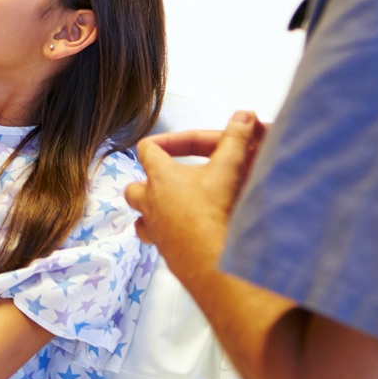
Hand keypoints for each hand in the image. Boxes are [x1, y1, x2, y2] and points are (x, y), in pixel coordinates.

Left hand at [125, 111, 265, 283]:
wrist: (213, 261)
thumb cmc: (213, 213)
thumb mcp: (228, 169)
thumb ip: (235, 140)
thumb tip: (243, 117)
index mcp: (161, 177)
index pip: (147, 150)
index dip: (158, 142)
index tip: (165, 144)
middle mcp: (151, 204)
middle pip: (134, 189)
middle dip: (146, 184)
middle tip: (164, 182)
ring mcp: (156, 232)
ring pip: (141, 221)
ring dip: (152, 214)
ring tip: (170, 213)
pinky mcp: (167, 254)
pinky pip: (159, 243)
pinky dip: (168, 238)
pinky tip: (187, 238)